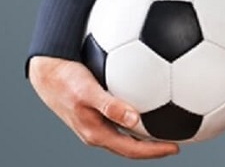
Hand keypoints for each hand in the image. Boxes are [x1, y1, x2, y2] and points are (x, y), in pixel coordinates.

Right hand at [28, 56, 179, 158]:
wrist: (46, 73)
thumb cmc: (66, 80)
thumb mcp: (88, 92)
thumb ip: (110, 106)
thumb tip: (134, 118)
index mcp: (96, 133)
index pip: (131, 150)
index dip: (153, 152)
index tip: (175, 148)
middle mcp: (97, 131)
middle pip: (130, 146)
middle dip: (153, 147)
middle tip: (177, 141)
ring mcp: (96, 123)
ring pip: (126, 134)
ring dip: (146, 134)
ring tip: (167, 127)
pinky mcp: (96, 111)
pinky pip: (121, 119)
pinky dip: (137, 117)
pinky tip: (150, 102)